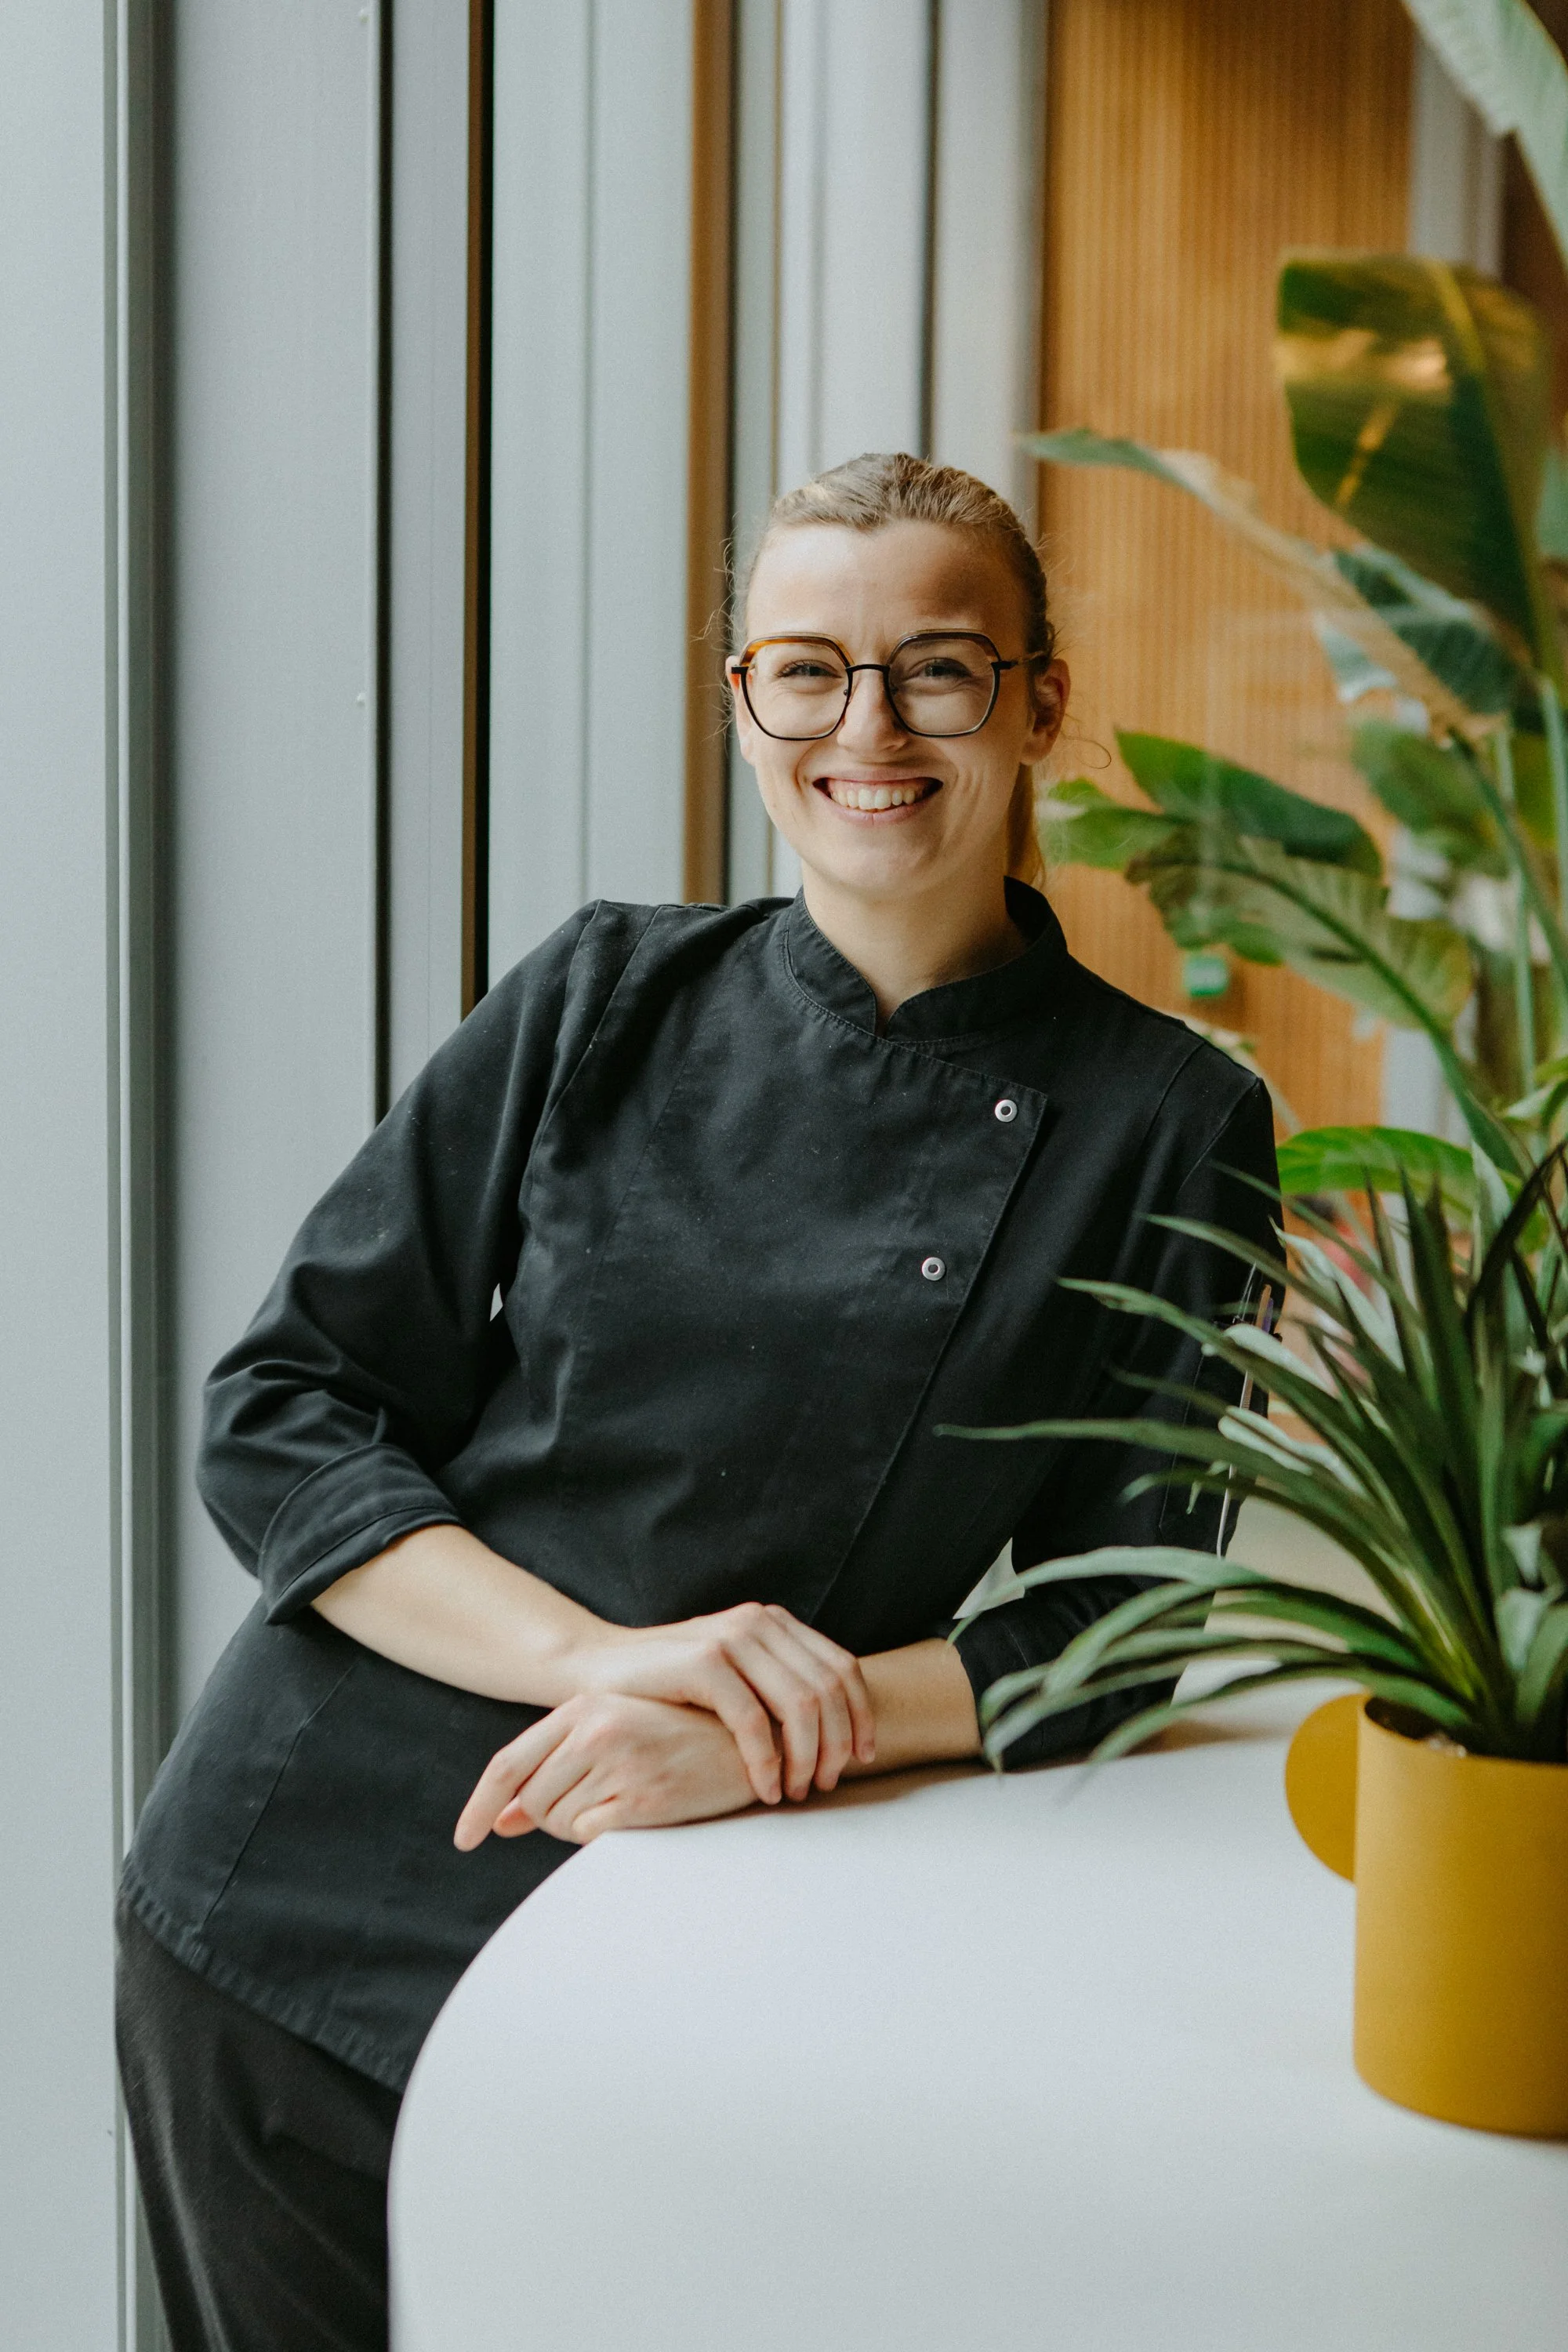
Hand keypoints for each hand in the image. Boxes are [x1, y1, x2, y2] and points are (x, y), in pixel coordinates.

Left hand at [453, 1694, 755, 1848]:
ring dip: (583, 1825)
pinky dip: (606, 1835)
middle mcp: (597, 1727)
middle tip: (599, 1805)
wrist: (751, 1742)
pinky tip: (641, 1813)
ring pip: (560, 1822)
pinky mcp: (645, 1796)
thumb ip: (553, 1771)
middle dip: (550, 1817)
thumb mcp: (613, 1737)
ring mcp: (620, 1760)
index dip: (479, 1805)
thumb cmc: (679, 1740)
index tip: (465, 1839)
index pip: (508, 1762)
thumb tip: (502, 1822)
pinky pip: (592, 1836)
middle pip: (532, 1801)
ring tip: (627, 1801)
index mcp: (585, 1706)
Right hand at [567, 1601, 875, 1803]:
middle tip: (825, 1785)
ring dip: (807, 1757)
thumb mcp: (733, 1675)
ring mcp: (732, 1637)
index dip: (862, 1716)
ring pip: (801, 1704)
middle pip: (829, 1688)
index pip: (843, 1667)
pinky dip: (768, 1761)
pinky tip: (766, 1788)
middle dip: (837, 1745)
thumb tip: (837, 1730)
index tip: (863, 1759)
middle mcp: (759, 1622)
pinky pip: (754, 1720)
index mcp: (774, 1622)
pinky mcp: (704, 1661)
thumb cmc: (668, 1686)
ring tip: (796, 1791)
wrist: (596, 1668)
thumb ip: (775, 1685)